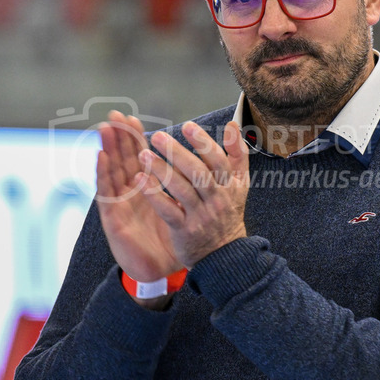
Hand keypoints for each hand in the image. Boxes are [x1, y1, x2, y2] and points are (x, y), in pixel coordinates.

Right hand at [96, 111, 181, 282]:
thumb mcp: (182, 206)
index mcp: (149, 188)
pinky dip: (103, 174)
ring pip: (113, 171)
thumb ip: (186, 184)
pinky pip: (108, 193)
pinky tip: (101, 158)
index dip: (135, 139)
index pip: (140, 158)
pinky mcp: (114, 219)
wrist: (162, 269)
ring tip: (105, 129)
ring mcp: (122, 205)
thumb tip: (199, 162)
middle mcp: (133, 193)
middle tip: (114, 116)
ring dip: (108, 149)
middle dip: (119, 138)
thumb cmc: (171, 235)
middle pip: (124, 160)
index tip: (132, 119)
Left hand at [136, 120, 248, 269]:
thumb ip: (237, 154)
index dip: (204, 143)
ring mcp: (200, 215)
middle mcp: (216, 199)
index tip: (188, 126)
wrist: (225, 254)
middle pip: (199, 173)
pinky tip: (140, 180)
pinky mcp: (184, 230)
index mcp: (229, 185)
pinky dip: (154, 195)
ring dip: (161, 170)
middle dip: (178, 153)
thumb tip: (232, 125)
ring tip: (143, 154)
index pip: (219, 161)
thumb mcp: (239, 184)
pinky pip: (168, 210)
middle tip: (158, 137)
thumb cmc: (227, 212)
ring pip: (182, 189)